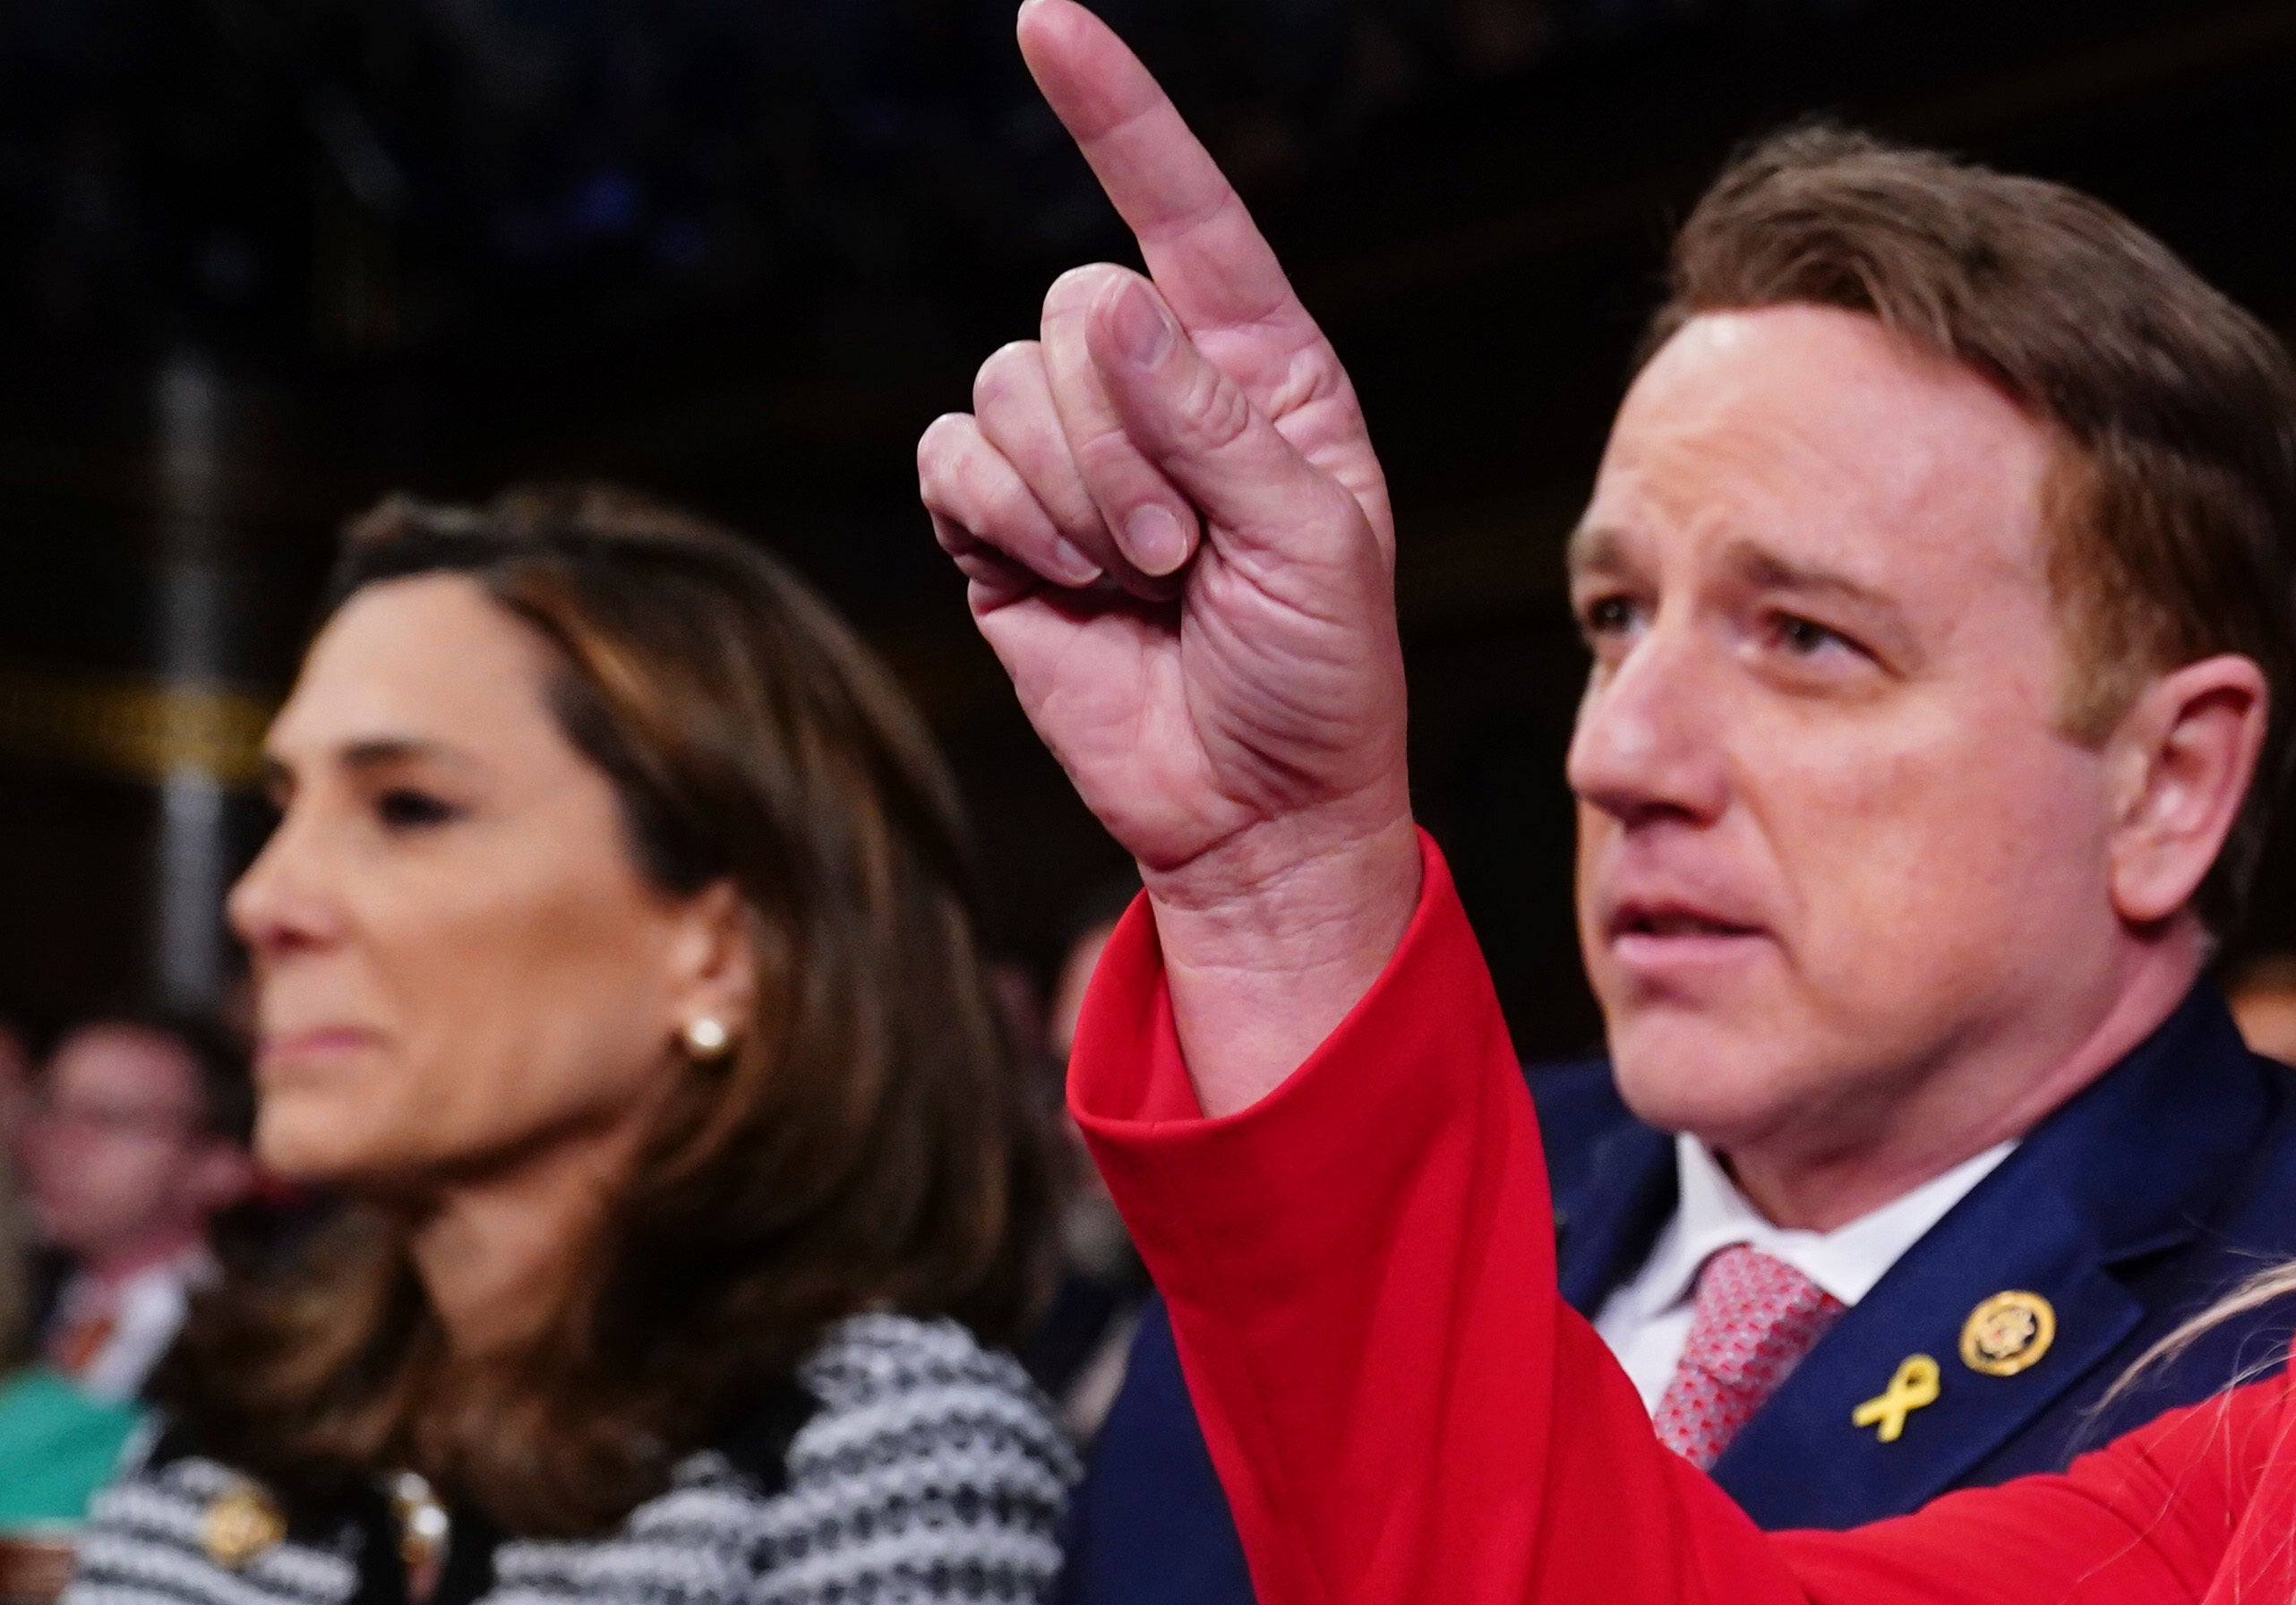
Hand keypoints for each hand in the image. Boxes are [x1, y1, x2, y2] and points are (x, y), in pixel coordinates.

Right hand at [915, 0, 1418, 1099]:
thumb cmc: (1322, 682)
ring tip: (1144, 582)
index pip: (1188, 216)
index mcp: (1267, 372)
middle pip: (1074, 313)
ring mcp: (1074, 454)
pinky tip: (1067, 587)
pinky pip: (952, 463)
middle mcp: (1163, 391)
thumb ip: (1219, 425)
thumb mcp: (1314, 549)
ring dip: (1074, 499)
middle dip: (1123, 443)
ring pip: (1007, 387)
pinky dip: (1006, 525)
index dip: (1119, 118)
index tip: (1046, 21)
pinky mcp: (998, 521)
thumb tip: (1111, 303)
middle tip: (1186, 555)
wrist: (1257, 812)